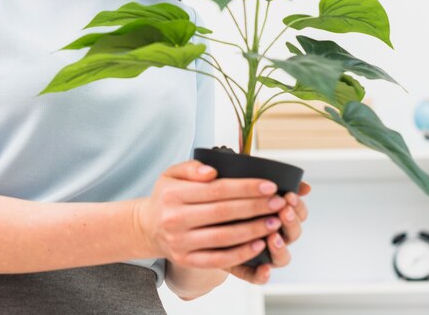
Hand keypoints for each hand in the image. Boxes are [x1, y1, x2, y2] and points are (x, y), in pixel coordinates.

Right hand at [135, 160, 289, 268]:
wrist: (149, 227)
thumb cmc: (168, 196)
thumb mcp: (172, 173)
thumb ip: (192, 167)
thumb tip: (212, 172)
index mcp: (174, 194)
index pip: (217, 189)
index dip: (246, 188)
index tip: (270, 185)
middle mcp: (175, 219)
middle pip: (223, 212)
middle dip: (255, 207)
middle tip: (279, 202)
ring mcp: (181, 243)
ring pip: (224, 237)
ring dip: (254, 230)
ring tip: (275, 222)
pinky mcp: (187, 261)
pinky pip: (218, 259)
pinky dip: (241, 253)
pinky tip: (259, 244)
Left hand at [223, 180, 310, 283]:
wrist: (200, 219)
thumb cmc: (225, 195)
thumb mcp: (239, 181)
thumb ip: (263, 178)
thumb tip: (299, 184)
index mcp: (276, 212)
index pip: (297, 210)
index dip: (298, 204)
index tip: (290, 195)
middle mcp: (274, 234)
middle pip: (294, 232)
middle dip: (292, 222)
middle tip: (284, 211)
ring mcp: (261, 253)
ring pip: (282, 257)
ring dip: (281, 247)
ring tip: (273, 237)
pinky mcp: (244, 266)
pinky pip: (257, 276)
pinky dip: (262, 274)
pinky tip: (264, 268)